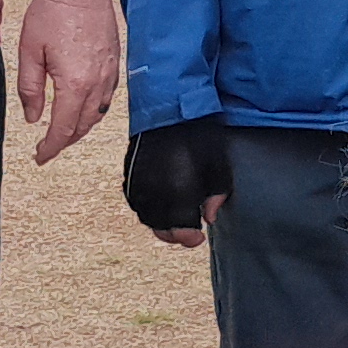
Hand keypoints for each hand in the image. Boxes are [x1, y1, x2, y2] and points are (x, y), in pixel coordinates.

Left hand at [16, 0, 123, 167]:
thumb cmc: (51, 12)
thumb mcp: (30, 51)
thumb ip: (30, 89)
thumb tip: (33, 118)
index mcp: (74, 84)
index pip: (63, 129)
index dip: (50, 148)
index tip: (39, 157)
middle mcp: (97, 84)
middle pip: (82, 127)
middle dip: (64, 142)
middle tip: (46, 148)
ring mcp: (110, 74)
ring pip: (96, 116)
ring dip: (79, 129)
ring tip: (61, 133)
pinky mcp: (116, 64)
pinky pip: (106, 100)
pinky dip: (93, 112)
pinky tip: (80, 110)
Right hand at [123, 117, 232, 251]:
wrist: (171, 109)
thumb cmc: (201, 138)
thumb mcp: (219, 167)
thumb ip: (216, 196)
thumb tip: (209, 218)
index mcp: (178, 193)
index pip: (180, 230)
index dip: (190, 238)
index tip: (199, 237)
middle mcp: (154, 193)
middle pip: (161, 228)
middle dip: (175, 234)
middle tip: (188, 232)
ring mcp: (139, 184)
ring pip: (145, 216)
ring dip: (160, 223)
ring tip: (174, 219)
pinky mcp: (129, 174)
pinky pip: (135, 201)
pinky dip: (146, 208)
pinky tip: (159, 204)